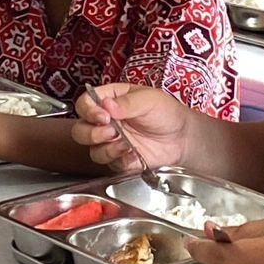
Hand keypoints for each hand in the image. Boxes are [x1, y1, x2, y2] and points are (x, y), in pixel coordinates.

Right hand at [71, 83, 191, 171]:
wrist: (182, 137)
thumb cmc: (167, 112)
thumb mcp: (149, 100)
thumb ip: (127, 102)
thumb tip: (107, 106)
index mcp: (110, 100)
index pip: (85, 104)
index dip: (88, 111)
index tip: (103, 116)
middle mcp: (106, 122)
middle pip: (80, 130)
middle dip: (92, 133)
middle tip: (111, 131)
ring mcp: (111, 142)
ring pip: (92, 150)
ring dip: (106, 148)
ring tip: (124, 144)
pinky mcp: (119, 159)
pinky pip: (109, 164)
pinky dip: (119, 160)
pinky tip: (133, 154)